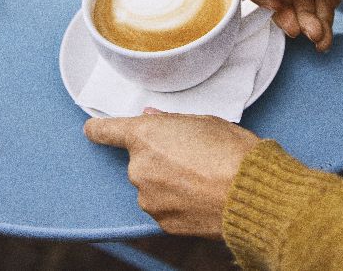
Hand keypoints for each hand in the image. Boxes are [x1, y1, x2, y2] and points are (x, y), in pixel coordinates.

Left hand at [84, 111, 257, 237]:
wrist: (250, 193)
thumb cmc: (230, 150)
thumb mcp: (202, 121)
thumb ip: (170, 121)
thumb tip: (153, 119)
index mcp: (145, 135)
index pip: (105, 130)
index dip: (98, 129)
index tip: (93, 129)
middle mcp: (139, 168)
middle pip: (138, 160)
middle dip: (157, 157)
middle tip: (189, 155)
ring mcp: (149, 198)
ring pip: (151, 185)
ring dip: (167, 181)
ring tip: (201, 177)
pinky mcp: (162, 222)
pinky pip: (163, 206)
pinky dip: (177, 202)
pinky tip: (201, 195)